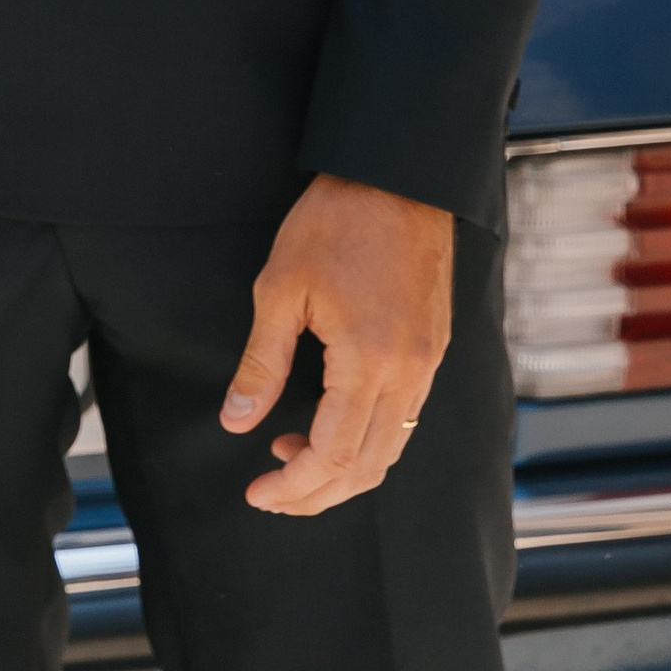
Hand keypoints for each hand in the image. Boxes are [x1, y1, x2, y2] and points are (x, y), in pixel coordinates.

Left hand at [220, 174, 452, 518]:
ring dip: (344, 469)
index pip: (333, 455)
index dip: (295, 485)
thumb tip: (237, 422)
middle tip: (272, 494)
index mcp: (369, 361)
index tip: (259, 494)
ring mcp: (427, 362)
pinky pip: (405, 417)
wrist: (396, 175)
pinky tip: (330, 423)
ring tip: (292, 458)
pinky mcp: (433, 347)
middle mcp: (408, 372)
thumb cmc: (334, 221)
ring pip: (392, 447)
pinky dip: (369, 438)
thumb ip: (262, 363)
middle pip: (368, 465)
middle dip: (319, 492)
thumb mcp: (280, 288)